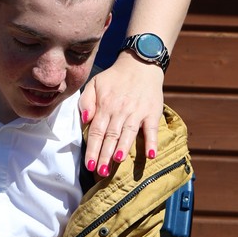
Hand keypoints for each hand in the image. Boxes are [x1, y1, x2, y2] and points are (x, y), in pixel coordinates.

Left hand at [79, 54, 163, 175]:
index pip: (96, 131)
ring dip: (124, 147)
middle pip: (110, 136)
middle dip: (105, 155)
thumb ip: (86, 101)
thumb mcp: (94, 83)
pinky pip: (152, 129)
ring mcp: (137, 112)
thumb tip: (85, 119)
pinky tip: (151, 155)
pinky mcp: (152, 112)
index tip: (88, 165)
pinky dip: (152, 142)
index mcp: (105, 106)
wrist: (140, 64)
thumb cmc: (115, 78)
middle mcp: (120, 110)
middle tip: (101, 172)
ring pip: (128, 133)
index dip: (92, 149)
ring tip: (118, 161)